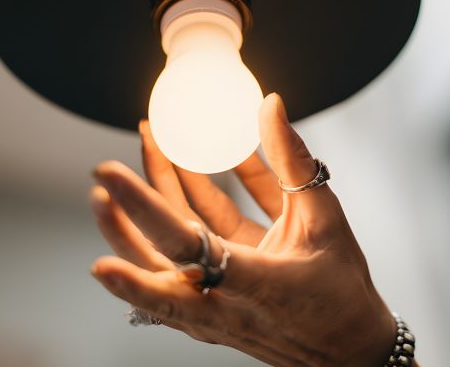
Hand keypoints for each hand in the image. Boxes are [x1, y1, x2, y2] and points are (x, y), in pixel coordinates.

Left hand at [90, 93, 396, 366]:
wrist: (347, 353)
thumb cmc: (340, 291)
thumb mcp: (325, 220)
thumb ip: (292, 162)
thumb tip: (269, 107)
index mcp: (255, 281)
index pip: (185, 241)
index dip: (143, 208)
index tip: (106, 182)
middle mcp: (223, 302)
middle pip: (153, 262)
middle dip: (121, 220)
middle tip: (102, 175)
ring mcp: (211, 309)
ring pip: (157, 267)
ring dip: (135, 224)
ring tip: (118, 181)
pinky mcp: (209, 307)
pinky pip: (174, 268)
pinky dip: (161, 235)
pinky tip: (153, 199)